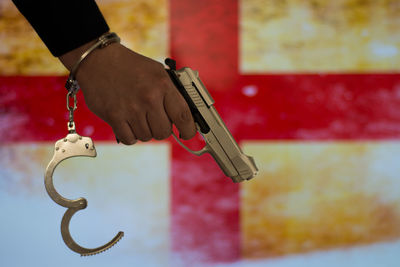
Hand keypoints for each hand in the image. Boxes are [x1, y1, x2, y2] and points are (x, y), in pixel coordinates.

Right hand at [59, 41, 196, 144]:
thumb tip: (185, 115)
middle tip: (154, 119)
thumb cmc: (131, 66)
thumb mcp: (157, 71)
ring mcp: (131, 109)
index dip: (189, 130)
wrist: (99, 59)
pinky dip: (129, 135)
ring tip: (137, 116)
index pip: (183, 116)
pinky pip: (129, 140)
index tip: (187, 133)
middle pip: (164, 132)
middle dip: (161, 128)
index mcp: (163, 85)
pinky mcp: (114, 117)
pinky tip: (127, 123)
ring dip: (144, 130)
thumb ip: (171, 92)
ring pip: (147, 137)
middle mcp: (149, 98)